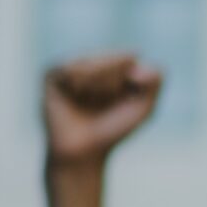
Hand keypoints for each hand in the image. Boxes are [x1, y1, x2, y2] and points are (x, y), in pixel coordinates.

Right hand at [43, 53, 162, 173]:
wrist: (83, 151)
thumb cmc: (113, 129)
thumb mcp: (144, 107)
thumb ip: (154, 81)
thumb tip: (137, 54)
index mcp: (115, 65)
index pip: (131, 57)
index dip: (131, 83)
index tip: (123, 101)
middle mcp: (93, 62)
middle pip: (114, 59)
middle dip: (114, 86)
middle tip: (102, 104)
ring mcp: (71, 66)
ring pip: (93, 62)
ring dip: (97, 87)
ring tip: (88, 102)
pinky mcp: (52, 74)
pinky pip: (70, 68)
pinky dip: (78, 85)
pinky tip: (74, 97)